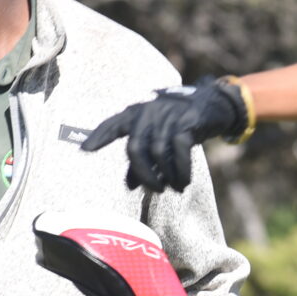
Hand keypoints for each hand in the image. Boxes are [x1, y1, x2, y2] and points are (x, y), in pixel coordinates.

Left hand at [81, 78, 247, 191]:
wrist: (212, 105)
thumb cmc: (180, 124)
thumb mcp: (160, 139)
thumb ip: (143, 159)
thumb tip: (129, 185)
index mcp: (136, 114)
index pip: (112, 125)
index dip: (98, 137)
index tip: (84, 150)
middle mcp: (148, 112)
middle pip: (135, 148)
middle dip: (144, 174)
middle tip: (155, 190)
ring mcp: (167, 115)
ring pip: (157, 152)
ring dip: (166, 175)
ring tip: (175, 188)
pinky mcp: (186, 121)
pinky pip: (179, 150)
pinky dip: (181, 170)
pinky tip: (184, 182)